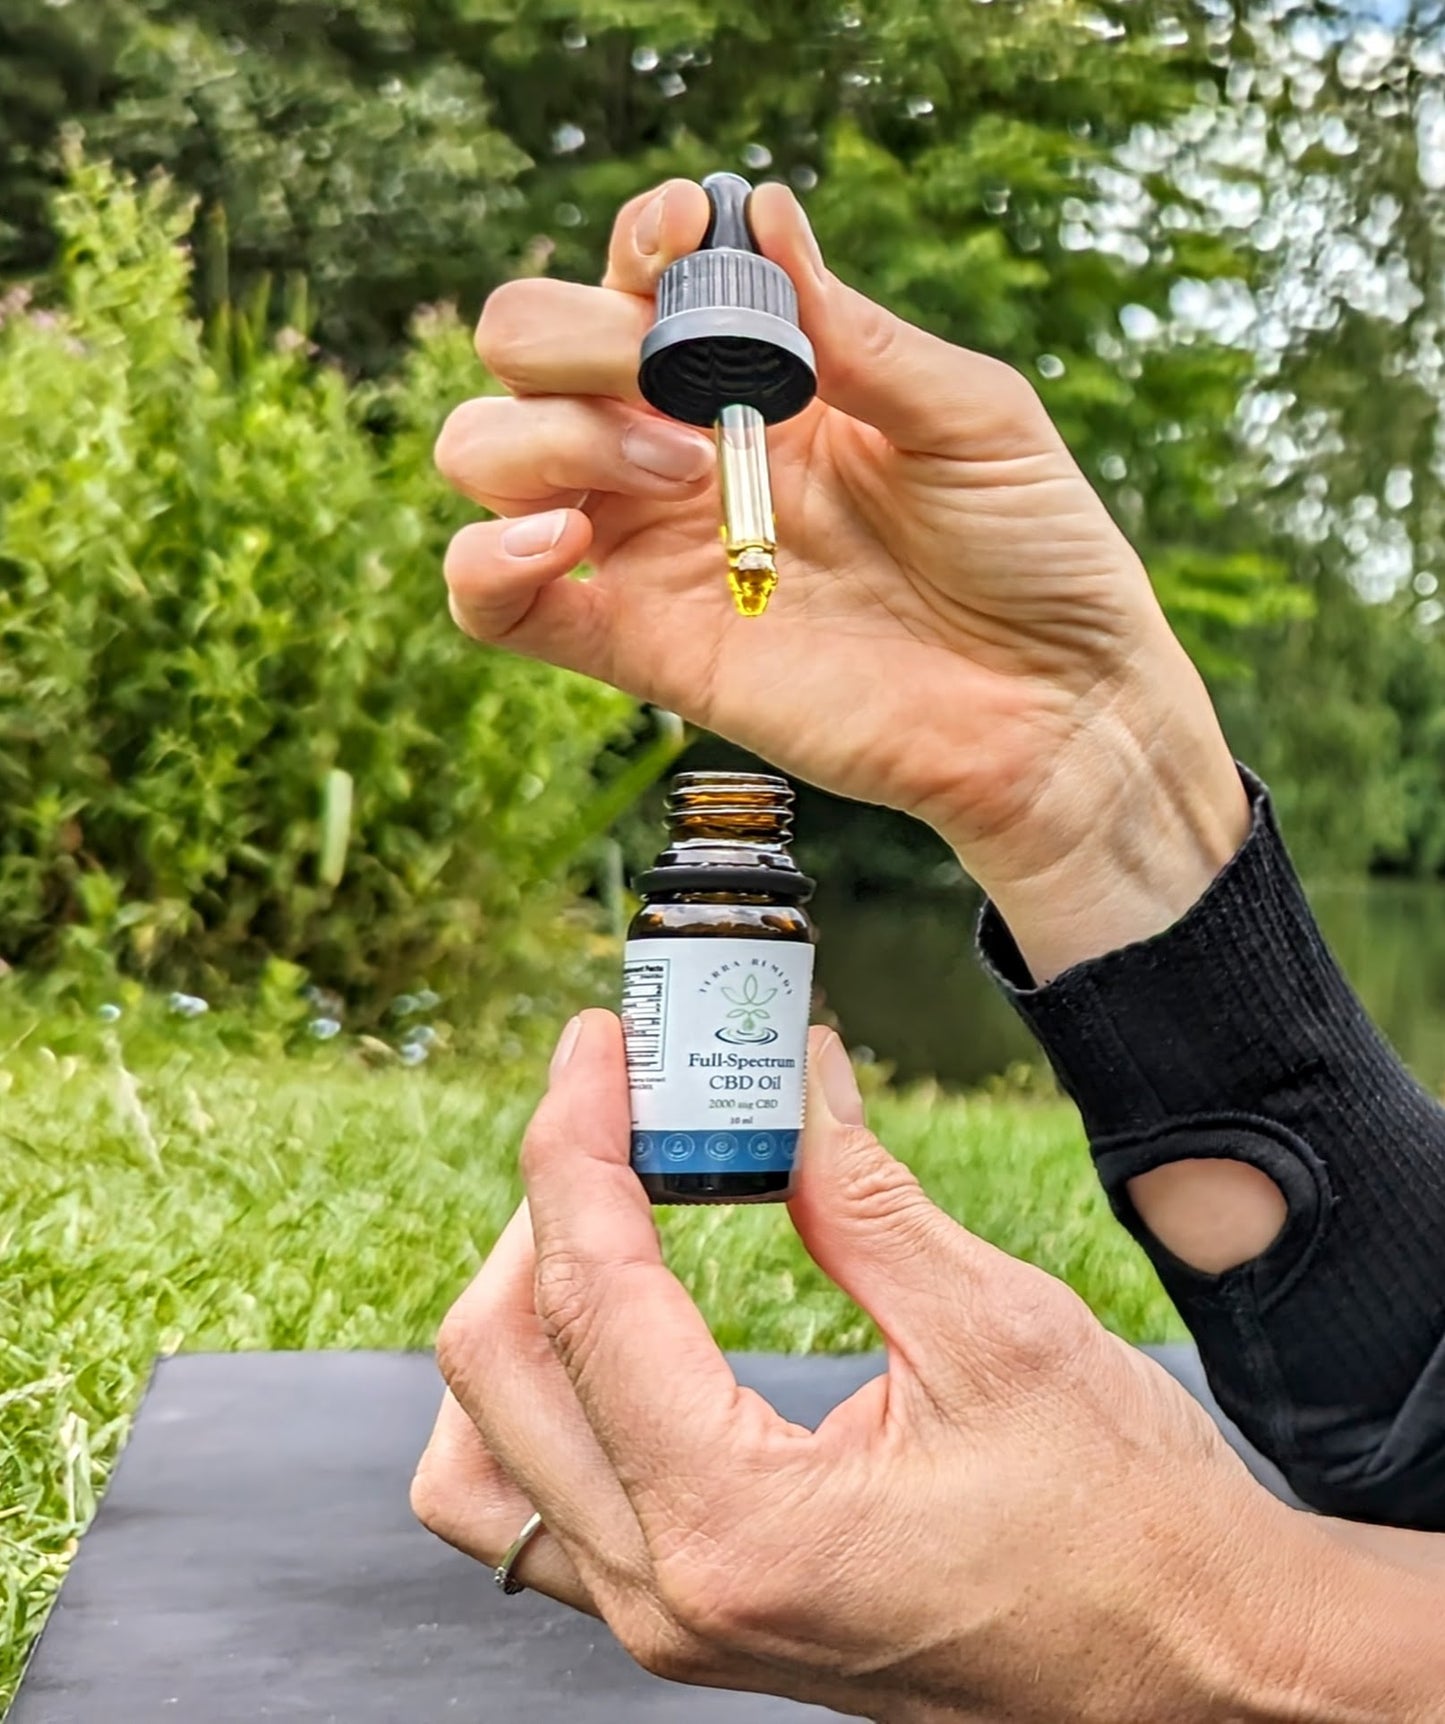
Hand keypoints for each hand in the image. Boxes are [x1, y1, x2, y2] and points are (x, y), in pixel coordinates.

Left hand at [412, 1011, 1409, 1722]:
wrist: (1192, 1675)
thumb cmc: (1126, 1523)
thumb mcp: (997, 1330)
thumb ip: (858, 1194)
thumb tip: (788, 1071)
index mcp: (740, 1524)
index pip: (587, 1295)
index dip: (578, 1138)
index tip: (599, 1043)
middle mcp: (671, 1592)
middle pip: (495, 1369)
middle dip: (543, 1205)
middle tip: (617, 1105)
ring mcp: (669, 1619)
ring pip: (478, 1461)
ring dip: (517, 1313)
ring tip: (603, 1211)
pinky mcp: (691, 1613)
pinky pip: (537, 1505)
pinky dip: (546, 1391)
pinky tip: (618, 1314)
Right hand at [436, 179, 1247, 978]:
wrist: (1055, 708)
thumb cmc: (1036, 553)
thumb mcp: (970, 416)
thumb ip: (856, 333)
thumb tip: (764, 214)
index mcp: (761, 381)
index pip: (637, 283)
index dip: (637, 243)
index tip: (689, 231)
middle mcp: (685, 454)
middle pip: (526, 356)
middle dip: (566, 336)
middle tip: (664, 375)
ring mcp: (656, 550)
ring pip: (489, 460)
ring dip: (545, 436)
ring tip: (677, 469)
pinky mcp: (644, 648)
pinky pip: (500, 608)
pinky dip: (485, 563)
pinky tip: (558, 539)